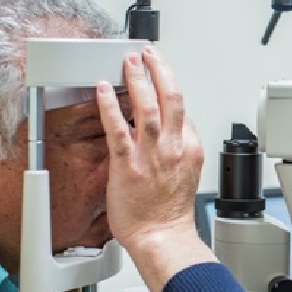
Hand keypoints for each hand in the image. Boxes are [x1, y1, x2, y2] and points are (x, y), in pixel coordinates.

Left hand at [97, 46, 213, 291]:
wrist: (162, 237)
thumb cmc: (170, 213)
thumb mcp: (187, 174)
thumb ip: (181, 149)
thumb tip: (172, 131)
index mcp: (189, 149)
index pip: (183, 110)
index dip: (169, 88)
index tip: (159, 74)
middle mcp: (173, 148)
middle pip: (172, 98)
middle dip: (160, 70)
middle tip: (148, 54)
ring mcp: (151, 155)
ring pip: (148, 107)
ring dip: (138, 80)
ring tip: (130, 62)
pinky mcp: (128, 165)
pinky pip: (118, 129)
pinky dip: (109, 106)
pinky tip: (102, 90)